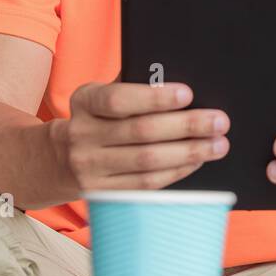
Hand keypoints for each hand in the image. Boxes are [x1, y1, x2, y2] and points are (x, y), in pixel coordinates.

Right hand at [53, 81, 229, 191]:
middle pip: (141, 132)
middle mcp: (82, 135)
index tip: (188, 94)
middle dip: (186, 126)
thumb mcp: (101, 96)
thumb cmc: (96, 118)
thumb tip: (176, 82)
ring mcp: (90, 168)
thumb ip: (131, 87)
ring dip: (189, 153)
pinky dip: (176, 171)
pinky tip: (197, 161)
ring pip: (147, 162)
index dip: (154, 98)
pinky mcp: (102, 193)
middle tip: (220, 121)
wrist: (56, 159)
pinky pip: (146, 184)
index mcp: (84, 101)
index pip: (118, 99)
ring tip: (218, 144)